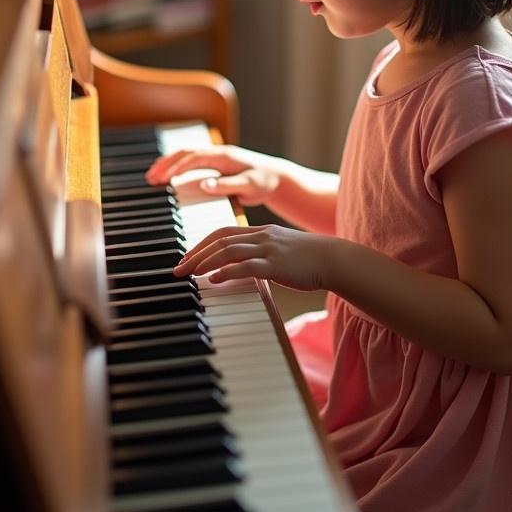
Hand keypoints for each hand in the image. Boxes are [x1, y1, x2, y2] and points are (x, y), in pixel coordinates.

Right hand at [145, 145, 282, 206]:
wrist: (278, 179)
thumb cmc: (265, 182)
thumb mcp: (249, 186)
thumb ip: (227, 186)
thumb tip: (204, 184)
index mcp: (224, 156)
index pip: (194, 157)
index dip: (177, 166)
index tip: (163, 178)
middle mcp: (218, 154)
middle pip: (186, 153)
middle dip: (166, 163)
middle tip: (150, 177)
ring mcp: (217, 158)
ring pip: (187, 156)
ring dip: (169, 164)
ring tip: (153, 176)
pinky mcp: (217, 166)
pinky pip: (192, 163)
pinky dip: (178, 167)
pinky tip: (170, 177)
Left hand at [173, 223, 333, 291]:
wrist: (334, 258)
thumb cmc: (308, 259)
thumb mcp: (279, 251)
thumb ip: (259, 255)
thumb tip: (237, 269)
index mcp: (260, 232)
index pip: (222, 232)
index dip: (200, 244)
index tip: (186, 257)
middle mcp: (261, 236)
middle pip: (219, 239)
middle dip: (195, 254)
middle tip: (178, 269)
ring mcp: (268, 249)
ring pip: (228, 250)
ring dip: (205, 262)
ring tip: (189, 274)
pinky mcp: (276, 264)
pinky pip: (246, 265)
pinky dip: (227, 271)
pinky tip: (214, 279)